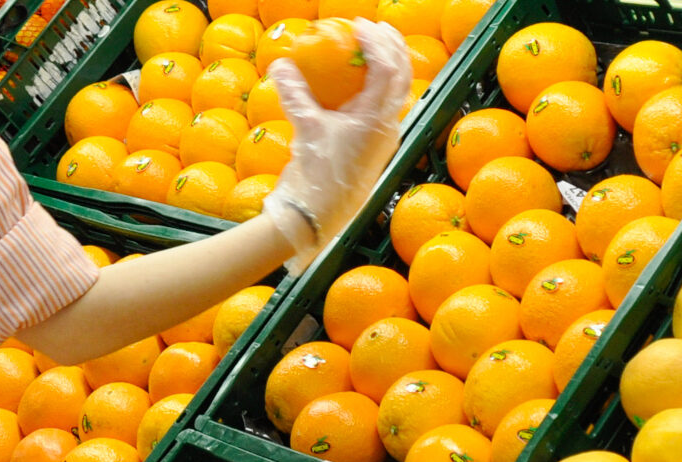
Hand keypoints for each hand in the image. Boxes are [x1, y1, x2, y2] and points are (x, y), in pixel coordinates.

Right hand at [262, 18, 411, 272]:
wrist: (319, 216)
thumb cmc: (316, 175)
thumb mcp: (304, 128)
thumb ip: (294, 93)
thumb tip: (279, 64)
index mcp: (376, 120)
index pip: (387, 70)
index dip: (377, 43)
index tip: (360, 26)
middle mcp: (387, 127)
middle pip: (402, 78)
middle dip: (394, 48)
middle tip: (379, 27)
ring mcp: (384, 138)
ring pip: (396, 93)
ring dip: (390, 66)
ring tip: (374, 48)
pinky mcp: (375, 146)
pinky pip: (382, 108)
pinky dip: (375, 87)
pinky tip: (357, 82)